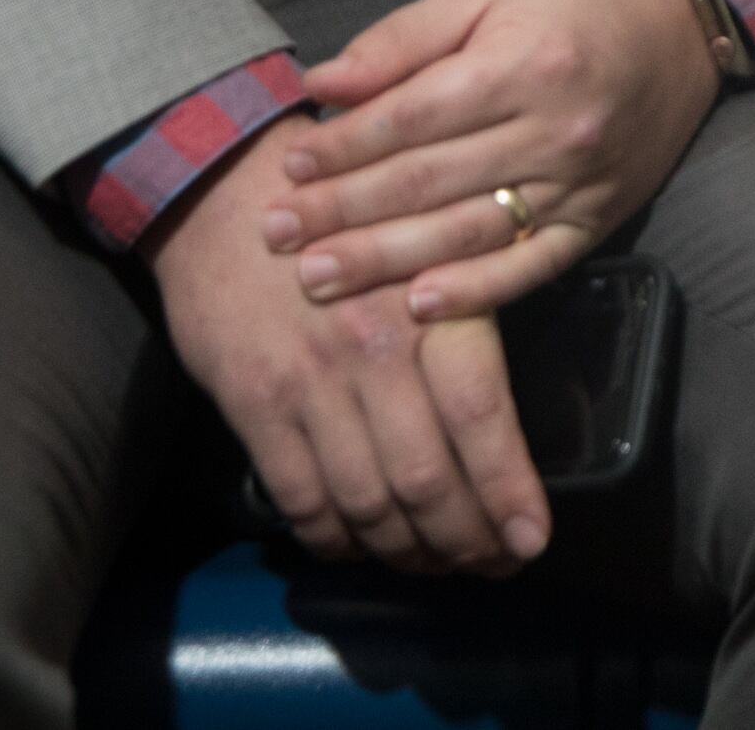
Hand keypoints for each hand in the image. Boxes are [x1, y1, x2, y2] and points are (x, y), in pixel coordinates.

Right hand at [152, 131, 545, 569]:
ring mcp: (309, 382)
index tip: (530, 539)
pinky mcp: (253, 404)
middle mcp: (375, 349)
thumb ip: (458, 327)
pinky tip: (357, 547)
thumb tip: (495, 423)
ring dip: (405, 551)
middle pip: (427, 478)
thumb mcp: (422, 250)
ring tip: (433, 565)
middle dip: (465, 539)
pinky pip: (301, 497)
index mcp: (431, 305)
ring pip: (367, 500)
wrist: (224, 190)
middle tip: (489, 564)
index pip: (480, 417)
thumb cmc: (343, 219)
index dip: (507, 490)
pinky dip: (334, 538)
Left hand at [265, 0, 724, 321]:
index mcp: (521, 62)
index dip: (345, 147)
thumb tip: (323, 83)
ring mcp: (579, 182)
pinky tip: (420, 306)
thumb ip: (402, 39)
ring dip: (387, 260)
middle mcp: (554, 127)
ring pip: (468, 231)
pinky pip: (532, 266)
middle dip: (344, 211)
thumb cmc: (563, 7)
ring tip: (318, 279)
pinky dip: (477, 292)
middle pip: (429, 180)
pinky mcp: (599, 221)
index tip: (290, 169)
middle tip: (276, 235)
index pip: (413, 116)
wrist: (671, 28)